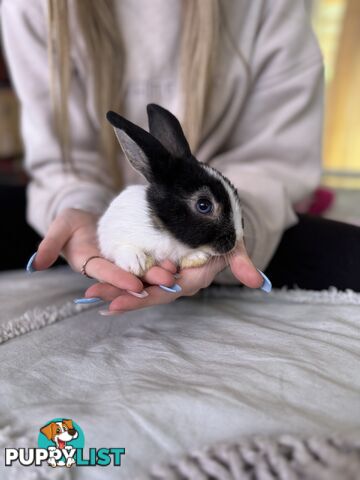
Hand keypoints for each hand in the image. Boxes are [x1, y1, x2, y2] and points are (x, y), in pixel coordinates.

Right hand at [29, 208, 176, 293]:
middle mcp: (110, 268)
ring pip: (143, 272)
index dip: (118, 279)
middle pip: (129, 277)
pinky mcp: (136, 256)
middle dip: (147, 280)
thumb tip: (37, 263)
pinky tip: (178, 262)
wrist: (87, 222)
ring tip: (176, 273)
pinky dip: (162, 263)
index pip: (105, 273)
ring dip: (159, 274)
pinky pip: (149, 262)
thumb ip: (50, 243)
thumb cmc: (72, 224)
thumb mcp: (60, 227)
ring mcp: (124, 263)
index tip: (134, 284)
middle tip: (167, 280)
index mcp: (91, 264)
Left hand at [84, 242, 264, 314]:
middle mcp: (178, 280)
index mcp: (194, 278)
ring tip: (91, 291)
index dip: (148, 295)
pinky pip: (138, 272)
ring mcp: (166, 273)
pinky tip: (100, 281)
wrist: (215, 221)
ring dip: (116, 288)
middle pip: (149, 291)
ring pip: (140, 284)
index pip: (170, 291)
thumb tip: (257, 282)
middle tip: (96, 295)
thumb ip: (240, 261)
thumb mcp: (232, 244)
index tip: (123, 299)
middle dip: (123, 294)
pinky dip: (121, 276)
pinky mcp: (157, 264)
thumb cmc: (224, 234)